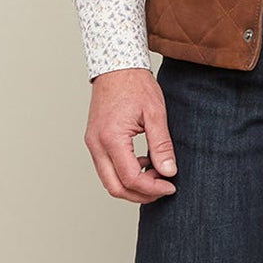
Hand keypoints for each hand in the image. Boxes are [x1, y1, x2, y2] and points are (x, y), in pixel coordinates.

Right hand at [84, 67, 178, 202]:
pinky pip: (106, 168)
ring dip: (132, 185)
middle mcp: (96, 144)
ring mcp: (92, 143)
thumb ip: (162, 145)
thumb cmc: (135, 85)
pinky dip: (124, 174)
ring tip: (155, 173)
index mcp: (111, 138)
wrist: (116, 67)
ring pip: (109, 181)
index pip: (130, 178)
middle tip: (162, 188)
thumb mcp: (155, 114)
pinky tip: (143, 163)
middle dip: (140, 195)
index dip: (152, 188)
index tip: (170, 186)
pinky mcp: (94, 141)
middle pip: (115, 187)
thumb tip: (169, 171)